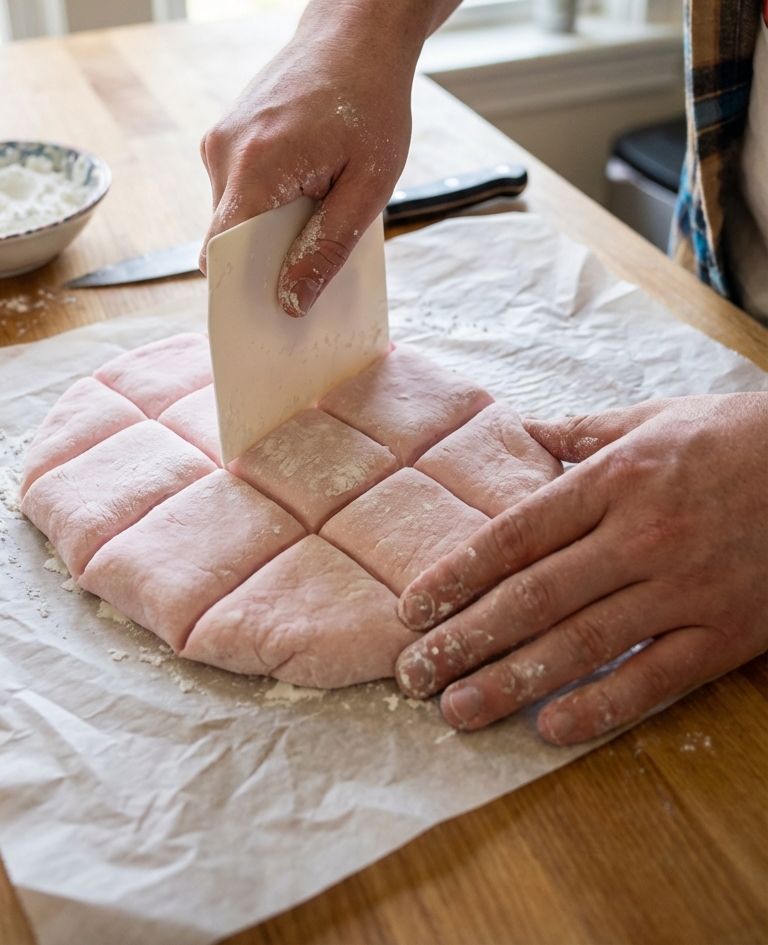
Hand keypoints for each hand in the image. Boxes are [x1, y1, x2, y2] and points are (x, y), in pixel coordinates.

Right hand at [200, 28, 411, 316]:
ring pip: (233, 215)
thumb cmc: (372, 102)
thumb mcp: (368, 185)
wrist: (356, 31)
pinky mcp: (227, 134)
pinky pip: (238, 189)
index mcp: (255, 165)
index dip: (240, 291)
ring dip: (269, 229)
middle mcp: (223, 152)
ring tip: (320, 212)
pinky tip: (308, 190)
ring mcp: (220, 140)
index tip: (268, 319)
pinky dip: (267, 203)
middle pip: (226, 238)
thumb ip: (328, 246)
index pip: (221, 252)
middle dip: (263, 263)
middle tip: (312, 272)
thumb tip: (291, 302)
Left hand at [394, 394, 767, 743]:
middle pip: (534, 596)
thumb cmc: (736, 438)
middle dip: (465, 639)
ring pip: (581, 643)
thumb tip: (527, 431)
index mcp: (615, 480)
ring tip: (458, 710)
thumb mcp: (654, 419)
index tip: (412, 610)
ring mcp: (683, 589)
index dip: (457, 575)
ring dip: (511, 680)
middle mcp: (639, 536)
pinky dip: (600, 706)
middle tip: (414, 675)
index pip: (516, 535)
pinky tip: (550, 728)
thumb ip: (585, 432)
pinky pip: (654, 679)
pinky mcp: (724, 633)